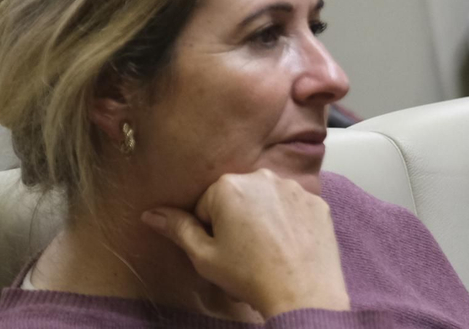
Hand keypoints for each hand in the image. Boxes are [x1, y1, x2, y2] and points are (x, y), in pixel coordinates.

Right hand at [142, 169, 350, 317]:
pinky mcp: (317, 201)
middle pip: (237, 199)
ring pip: (266, 201)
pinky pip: (293, 208)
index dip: (209, 231)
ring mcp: (294, 187)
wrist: (302, 291)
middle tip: (243, 252)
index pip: (205, 206)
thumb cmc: (248, 274)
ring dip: (262, 219)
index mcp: (229, 186)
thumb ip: (177, 229)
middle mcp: (263, 177)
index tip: (222, 250)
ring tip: (266, 251)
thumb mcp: (203, 256)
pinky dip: (289, 223)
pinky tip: (288, 246)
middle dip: (235, 221)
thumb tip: (151, 214)